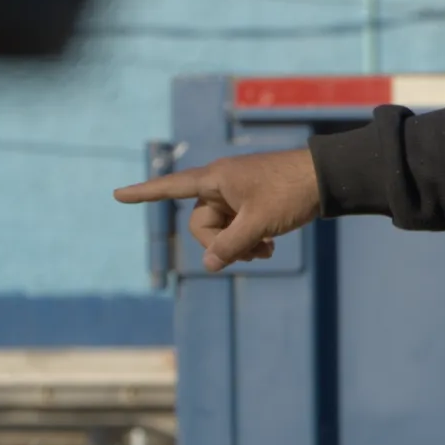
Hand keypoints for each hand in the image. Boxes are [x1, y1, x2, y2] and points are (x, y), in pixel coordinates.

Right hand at [115, 147, 321, 269]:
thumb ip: (230, 246)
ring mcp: (236, 194)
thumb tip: (209, 265)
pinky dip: (248, 241)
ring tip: (266, 251)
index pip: (171, 188)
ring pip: (221, 231)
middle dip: (221, 244)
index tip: (117, 195)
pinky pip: (237, 228)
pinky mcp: (251, 202)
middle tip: (252, 253)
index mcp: (216, 179)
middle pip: (201, 225)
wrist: (328, 180)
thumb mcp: (259, 224)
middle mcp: (221, 184)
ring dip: (239, 246)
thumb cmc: (291, 193)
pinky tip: (270, 248)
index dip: (144, 194)